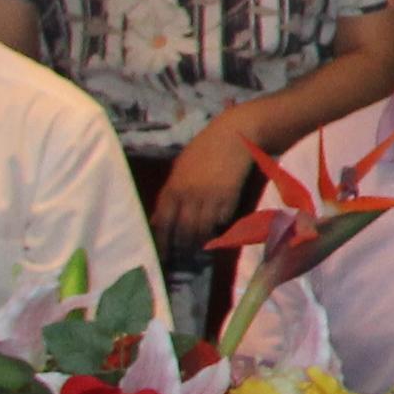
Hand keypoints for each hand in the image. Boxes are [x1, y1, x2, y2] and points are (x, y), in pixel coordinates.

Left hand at [153, 123, 260, 243]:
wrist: (233, 136)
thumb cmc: (203, 150)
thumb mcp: (180, 169)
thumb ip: (171, 194)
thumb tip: (160, 219)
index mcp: (173, 188)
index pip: (163, 223)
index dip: (163, 242)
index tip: (163, 255)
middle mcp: (190, 196)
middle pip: (184, 231)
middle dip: (184, 246)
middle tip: (184, 256)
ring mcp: (211, 198)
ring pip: (203, 230)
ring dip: (202, 240)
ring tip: (200, 247)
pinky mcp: (230, 198)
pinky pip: (222, 220)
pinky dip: (219, 226)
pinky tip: (218, 226)